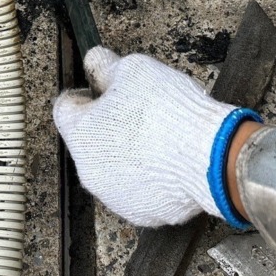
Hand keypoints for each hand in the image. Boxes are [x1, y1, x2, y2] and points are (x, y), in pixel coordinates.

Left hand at [52, 46, 249, 226]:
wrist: (210, 156)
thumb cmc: (168, 111)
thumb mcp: (134, 69)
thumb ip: (106, 66)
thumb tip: (95, 61)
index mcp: (79, 133)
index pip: (65, 108)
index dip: (86, 95)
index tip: (105, 90)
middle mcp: (89, 171)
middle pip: (90, 141)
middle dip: (109, 126)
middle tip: (140, 112)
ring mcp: (115, 196)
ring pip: (114, 168)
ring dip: (129, 154)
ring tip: (160, 138)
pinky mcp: (142, 213)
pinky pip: (140, 189)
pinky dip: (150, 177)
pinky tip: (170, 161)